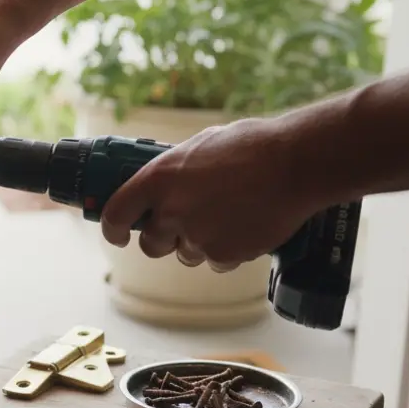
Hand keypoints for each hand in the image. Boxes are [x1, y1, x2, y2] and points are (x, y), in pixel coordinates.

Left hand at [99, 117, 322, 271]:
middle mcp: (172, 211)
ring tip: (228, 216)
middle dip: (165, 239)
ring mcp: (198, 237)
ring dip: (200, 243)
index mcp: (158, 179)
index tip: (118, 236)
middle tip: (184, 224)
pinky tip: (245, 226)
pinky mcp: (225, 255)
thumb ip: (175, 171)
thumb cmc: (251, 146)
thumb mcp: (199, 146)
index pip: (116, 213)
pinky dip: (228, 251)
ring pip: (187, 255)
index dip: (113, 229)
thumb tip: (164, 184)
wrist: (295, 164)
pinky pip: (217, 262)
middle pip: (152, 245)